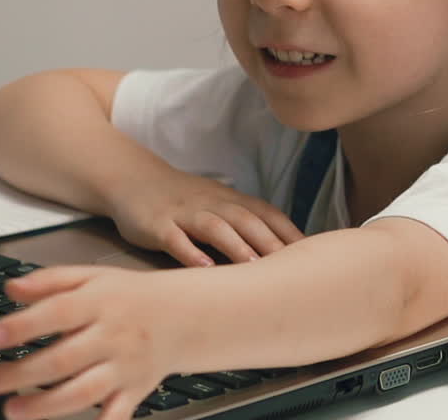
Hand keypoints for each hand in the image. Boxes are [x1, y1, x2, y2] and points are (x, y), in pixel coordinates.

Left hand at [0, 265, 184, 419]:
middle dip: (20, 374)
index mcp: (99, 303)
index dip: (24, 326)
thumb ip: (49, 281)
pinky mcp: (134, 392)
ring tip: (12, 410)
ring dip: (45, 406)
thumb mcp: (92, 276)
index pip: (58, 313)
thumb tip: (11, 288)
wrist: (182, 316)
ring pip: (84, 392)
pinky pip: (117, 415)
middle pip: (63, 359)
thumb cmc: (129, 297)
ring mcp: (123, 367)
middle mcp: (112, 336)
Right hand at [108, 170, 304, 266]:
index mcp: (231, 201)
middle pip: (247, 221)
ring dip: (237, 246)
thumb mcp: (218, 205)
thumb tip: (284, 250)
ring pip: (216, 228)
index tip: (314, 256)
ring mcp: (185, 214)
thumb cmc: (184, 199)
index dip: (290, 233)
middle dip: (271, 243)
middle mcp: (212, 204)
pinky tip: (204, 267)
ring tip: (254, 267)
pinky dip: (190, 252)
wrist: (133, 178)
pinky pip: (175, 238)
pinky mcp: (158, 225)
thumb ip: (248, 223)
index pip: (268, 215)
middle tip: (293, 268)